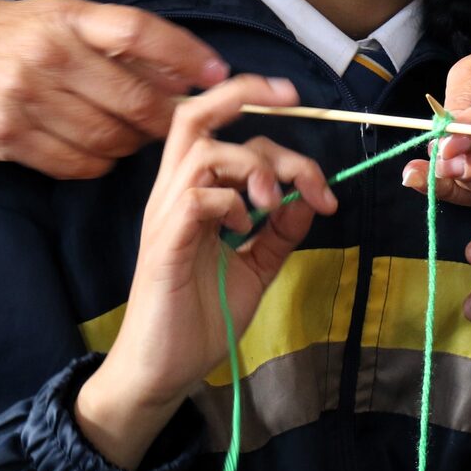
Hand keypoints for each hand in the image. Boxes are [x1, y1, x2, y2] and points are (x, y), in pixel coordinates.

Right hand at [0, 0, 228, 177]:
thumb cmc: (18, 35)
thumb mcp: (64, 19)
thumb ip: (117, 42)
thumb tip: (185, 73)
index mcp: (66, 18)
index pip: (137, 31)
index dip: (183, 54)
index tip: (217, 72)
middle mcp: (48, 56)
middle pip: (132, 99)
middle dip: (164, 117)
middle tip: (174, 121)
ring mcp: (27, 99)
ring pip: (110, 138)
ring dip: (133, 143)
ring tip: (130, 133)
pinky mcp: (11, 137)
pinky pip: (78, 164)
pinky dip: (99, 163)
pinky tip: (97, 148)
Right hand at [74, 75, 336, 468]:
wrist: (163, 372)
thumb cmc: (200, 318)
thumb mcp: (255, 267)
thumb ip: (279, 232)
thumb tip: (307, 197)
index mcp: (192, 190)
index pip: (212, 121)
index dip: (250, 98)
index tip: (297, 99)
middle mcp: (173, 191)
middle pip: (197, 116)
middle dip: (249, 103)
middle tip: (303, 151)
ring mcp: (165, 214)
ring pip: (203, 150)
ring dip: (252, 166)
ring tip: (274, 203)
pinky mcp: (165, 243)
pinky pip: (195, 196)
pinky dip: (231, 202)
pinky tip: (245, 228)